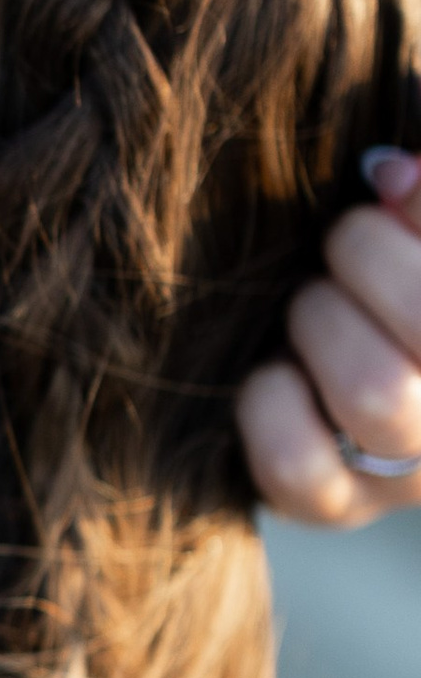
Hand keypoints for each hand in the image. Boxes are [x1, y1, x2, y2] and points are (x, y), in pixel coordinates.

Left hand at [243, 147, 420, 522]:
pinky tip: (272, 372)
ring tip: (309, 306)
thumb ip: (413, 200)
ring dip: (320, 324)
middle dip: (366, 257)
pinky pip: (299, 465)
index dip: (419, 210)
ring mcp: (413, 474)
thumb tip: (388, 172)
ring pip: (377, 393)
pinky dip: (271, 404)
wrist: (316, 346)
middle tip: (338, 246)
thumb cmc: (375, 271)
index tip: (380, 177)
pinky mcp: (336, 506)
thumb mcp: (396, 236)